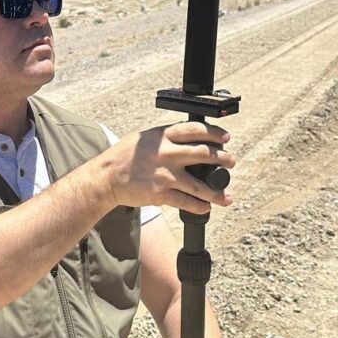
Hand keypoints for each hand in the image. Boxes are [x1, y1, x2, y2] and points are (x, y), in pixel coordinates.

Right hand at [103, 122, 234, 214]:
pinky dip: (199, 206)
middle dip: (223, 159)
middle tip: (231, 162)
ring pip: (200, 185)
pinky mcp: (161, 193)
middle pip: (204, 154)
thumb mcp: (145, 138)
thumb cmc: (124, 157)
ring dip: (216, 192)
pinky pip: (186, 202)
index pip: (196, 130)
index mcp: (163, 135)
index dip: (215, 133)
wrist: (106, 177)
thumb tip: (188, 140)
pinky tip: (206, 208)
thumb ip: (166, 138)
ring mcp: (165, 174)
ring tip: (227, 197)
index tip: (226, 138)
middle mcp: (166, 153)